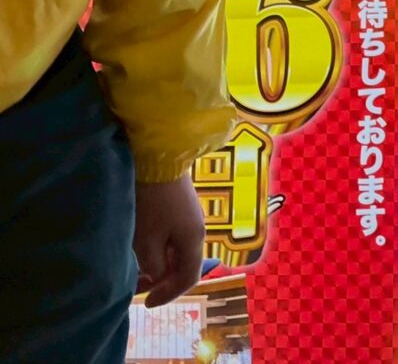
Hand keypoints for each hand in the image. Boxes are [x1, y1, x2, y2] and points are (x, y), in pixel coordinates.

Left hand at [134, 175, 206, 307]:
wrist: (159, 158)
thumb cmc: (152, 201)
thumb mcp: (147, 238)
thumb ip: (153, 264)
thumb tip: (156, 273)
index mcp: (193, 240)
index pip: (188, 277)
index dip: (169, 294)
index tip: (147, 303)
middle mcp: (197, 230)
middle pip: (184, 264)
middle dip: (162, 279)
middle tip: (137, 287)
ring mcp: (190, 216)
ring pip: (177, 250)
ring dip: (159, 263)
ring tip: (136, 267)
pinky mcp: (181, 206)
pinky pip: (173, 236)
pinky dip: (159, 248)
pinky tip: (143, 245)